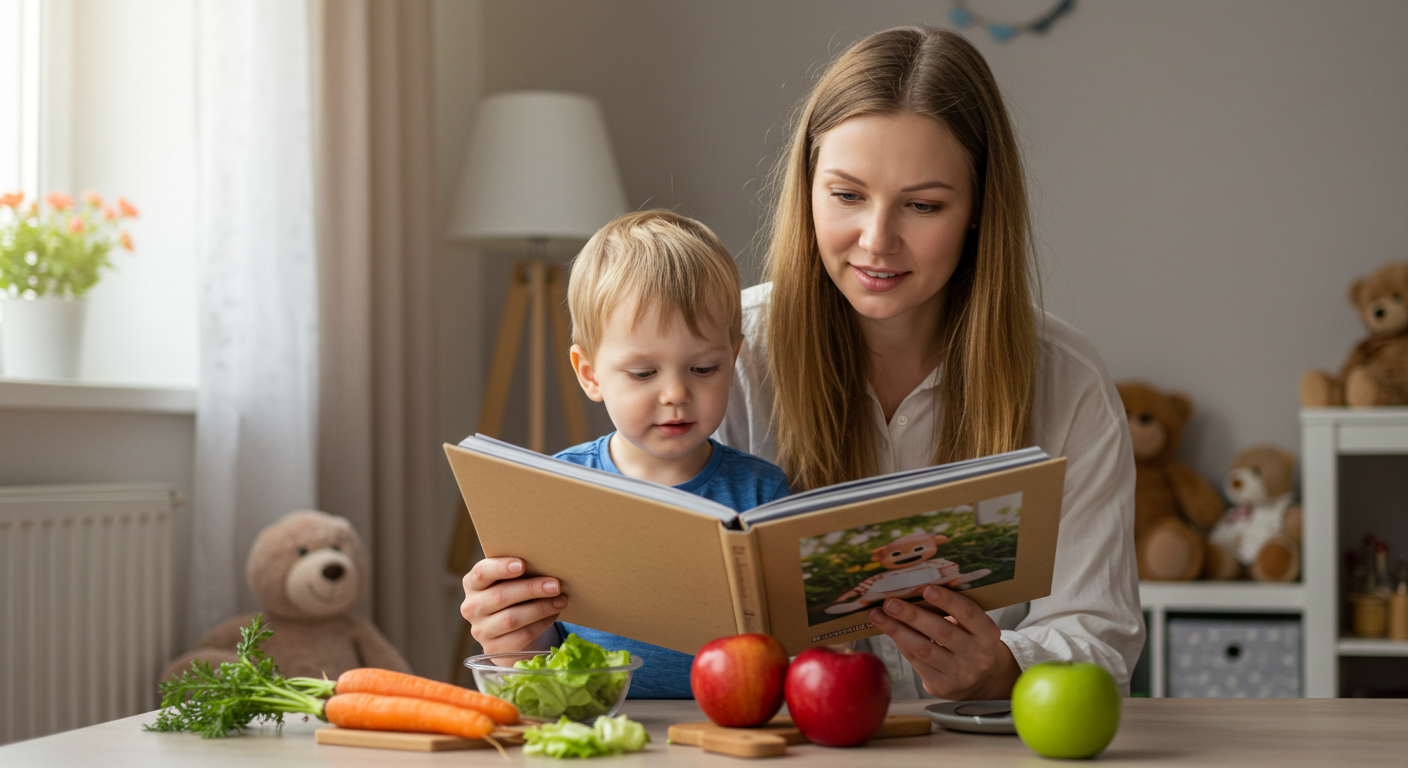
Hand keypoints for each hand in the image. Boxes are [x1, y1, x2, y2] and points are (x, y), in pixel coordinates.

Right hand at [461, 557, 566, 653]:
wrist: (510, 632)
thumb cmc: (515, 596)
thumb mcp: (511, 582)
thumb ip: (520, 574)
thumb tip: (547, 566)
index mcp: (473, 584)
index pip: (481, 572)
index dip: (500, 568)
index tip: (522, 565)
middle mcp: (471, 607)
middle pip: (500, 596)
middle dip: (531, 589)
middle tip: (556, 585)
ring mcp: (480, 630)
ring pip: (511, 618)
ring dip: (540, 608)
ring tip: (561, 600)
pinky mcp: (494, 649)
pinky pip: (520, 636)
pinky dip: (541, 624)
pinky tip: (553, 615)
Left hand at [867, 586, 1019, 699]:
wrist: (979, 681)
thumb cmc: (969, 641)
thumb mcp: (972, 626)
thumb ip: (952, 611)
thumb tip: (913, 589)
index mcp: (988, 634)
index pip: (968, 613)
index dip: (947, 601)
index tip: (926, 588)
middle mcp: (977, 656)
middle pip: (941, 632)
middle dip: (912, 615)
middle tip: (890, 602)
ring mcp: (960, 674)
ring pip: (923, 649)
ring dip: (897, 630)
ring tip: (878, 615)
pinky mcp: (942, 686)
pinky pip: (916, 662)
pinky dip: (900, 643)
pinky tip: (889, 630)